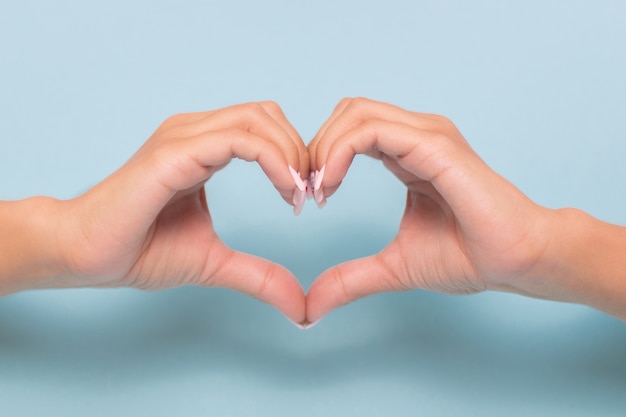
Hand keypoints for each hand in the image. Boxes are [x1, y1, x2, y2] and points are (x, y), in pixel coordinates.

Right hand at [58, 102, 308, 323]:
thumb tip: (300, 307)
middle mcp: (194, 131)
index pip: (264, 126)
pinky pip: (239, 139)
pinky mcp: (174, 152)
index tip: (305, 198)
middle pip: (267, 113)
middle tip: (309, 194)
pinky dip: (273, 160)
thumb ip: (259, 275)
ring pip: (258, 118)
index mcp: (203, 146)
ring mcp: (183, 136)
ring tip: (297, 194)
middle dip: (300, 150)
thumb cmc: (139, 251)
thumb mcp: (216, 263)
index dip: (295, 155)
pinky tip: (284, 191)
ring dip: (291, 153)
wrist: (86, 255)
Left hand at [305, 98, 553, 322]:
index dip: (320, 157)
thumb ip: (351, 278)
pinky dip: (340, 152)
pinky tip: (331, 185)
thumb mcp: (393, 266)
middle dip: (316, 147)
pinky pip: (373, 130)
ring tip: (318, 190)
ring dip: (323, 148)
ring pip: (355, 112)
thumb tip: (311, 307)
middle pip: (347, 111)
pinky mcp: (435, 145)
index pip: (350, 129)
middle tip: (308, 192)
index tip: (309, 198)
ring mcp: (427, 135)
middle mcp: (416, 135)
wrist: (516, 261)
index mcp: (407, 152)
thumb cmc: (469, 256)